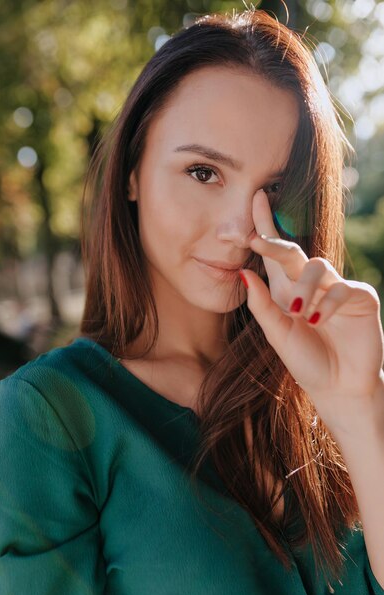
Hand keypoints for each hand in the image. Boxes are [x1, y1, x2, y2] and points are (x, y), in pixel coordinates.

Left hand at [239, 189, 383, 431]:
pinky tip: (318, 321)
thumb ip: (262, 305)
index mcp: (287, 290)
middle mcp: (310, 283)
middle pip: (292, 251)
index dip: (265, 226)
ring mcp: (336, 288)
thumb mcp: (277, 335)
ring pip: (316, 267)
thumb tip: (243, 272)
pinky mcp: (360, 297)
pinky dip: (328, 303)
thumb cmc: (306, 361)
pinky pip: (342, 288)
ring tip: (297, 313)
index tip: (255, 199)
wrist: (338, 386)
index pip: (275, 254)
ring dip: (304, 288)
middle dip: (274, 243)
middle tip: (257, 241)